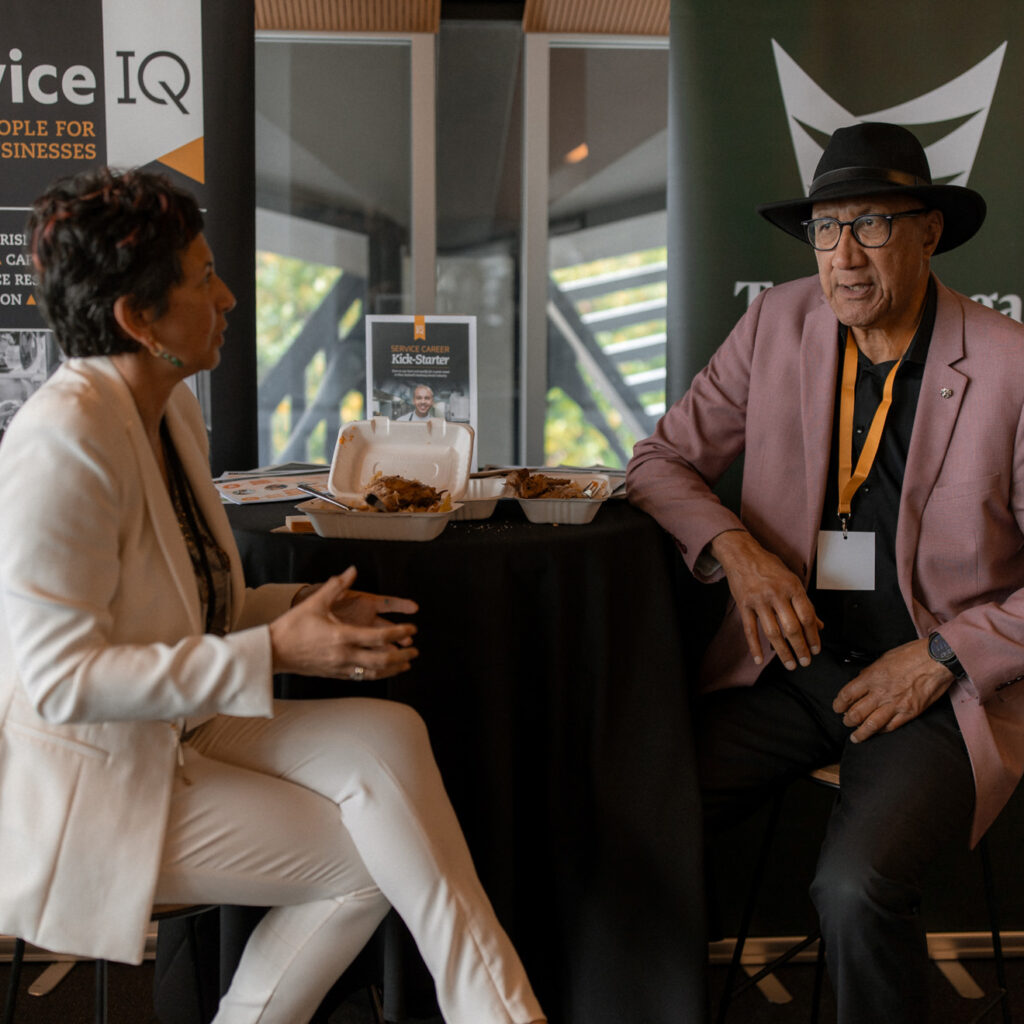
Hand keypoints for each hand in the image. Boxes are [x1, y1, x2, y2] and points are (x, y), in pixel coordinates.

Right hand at [270, 567, 417, 680]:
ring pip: (374, 673)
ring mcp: (340, 668)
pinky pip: (362, 678)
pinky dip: (377, 675)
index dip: (399, 632)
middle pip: (382, 659)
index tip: (411, 629)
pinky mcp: (334, 675)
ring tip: (406, 664)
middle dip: (403, 656)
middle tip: (415, 651)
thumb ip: (336, 585)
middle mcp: (344, 655)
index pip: (380, 636)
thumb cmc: (292, 626)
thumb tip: (352, 570)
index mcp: (343, 635)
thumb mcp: (315, 602)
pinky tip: (384, 672)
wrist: (272, 652)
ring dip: (393, 668)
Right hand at [710, 529, 821, 669]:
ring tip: (790, 664)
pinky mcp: (744, 605)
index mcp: (792, 587)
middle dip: (800, 648)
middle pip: (791, 627)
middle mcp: (776, 594)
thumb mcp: (791, 580)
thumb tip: (819, 624)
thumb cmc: (768, 566)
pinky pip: (750, 630)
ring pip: (772, 632)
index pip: (807, 616)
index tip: (816, 648)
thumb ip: (804, 603)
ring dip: (782, 652)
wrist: (741, 554)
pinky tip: (760, 658)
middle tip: (805, 661)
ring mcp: (758, 601)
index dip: (813, 635)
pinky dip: (755, 646)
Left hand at [833, 638, 952, 741]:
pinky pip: (891, 726)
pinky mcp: (910, 712)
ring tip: (855, 737)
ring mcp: (895, 704)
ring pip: (871, 725)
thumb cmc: (912, 654)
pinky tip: (876, 732)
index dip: (839, 704)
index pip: (847, 695)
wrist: (937, 659)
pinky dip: (881, 731)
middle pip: (856, 713)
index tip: (837, 707)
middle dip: (847, 720)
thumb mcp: (884, 658)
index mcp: (872, 677)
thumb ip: (871, 672)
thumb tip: (862, 679)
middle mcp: (881, 693)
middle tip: (846, 721)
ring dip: (860, 733)